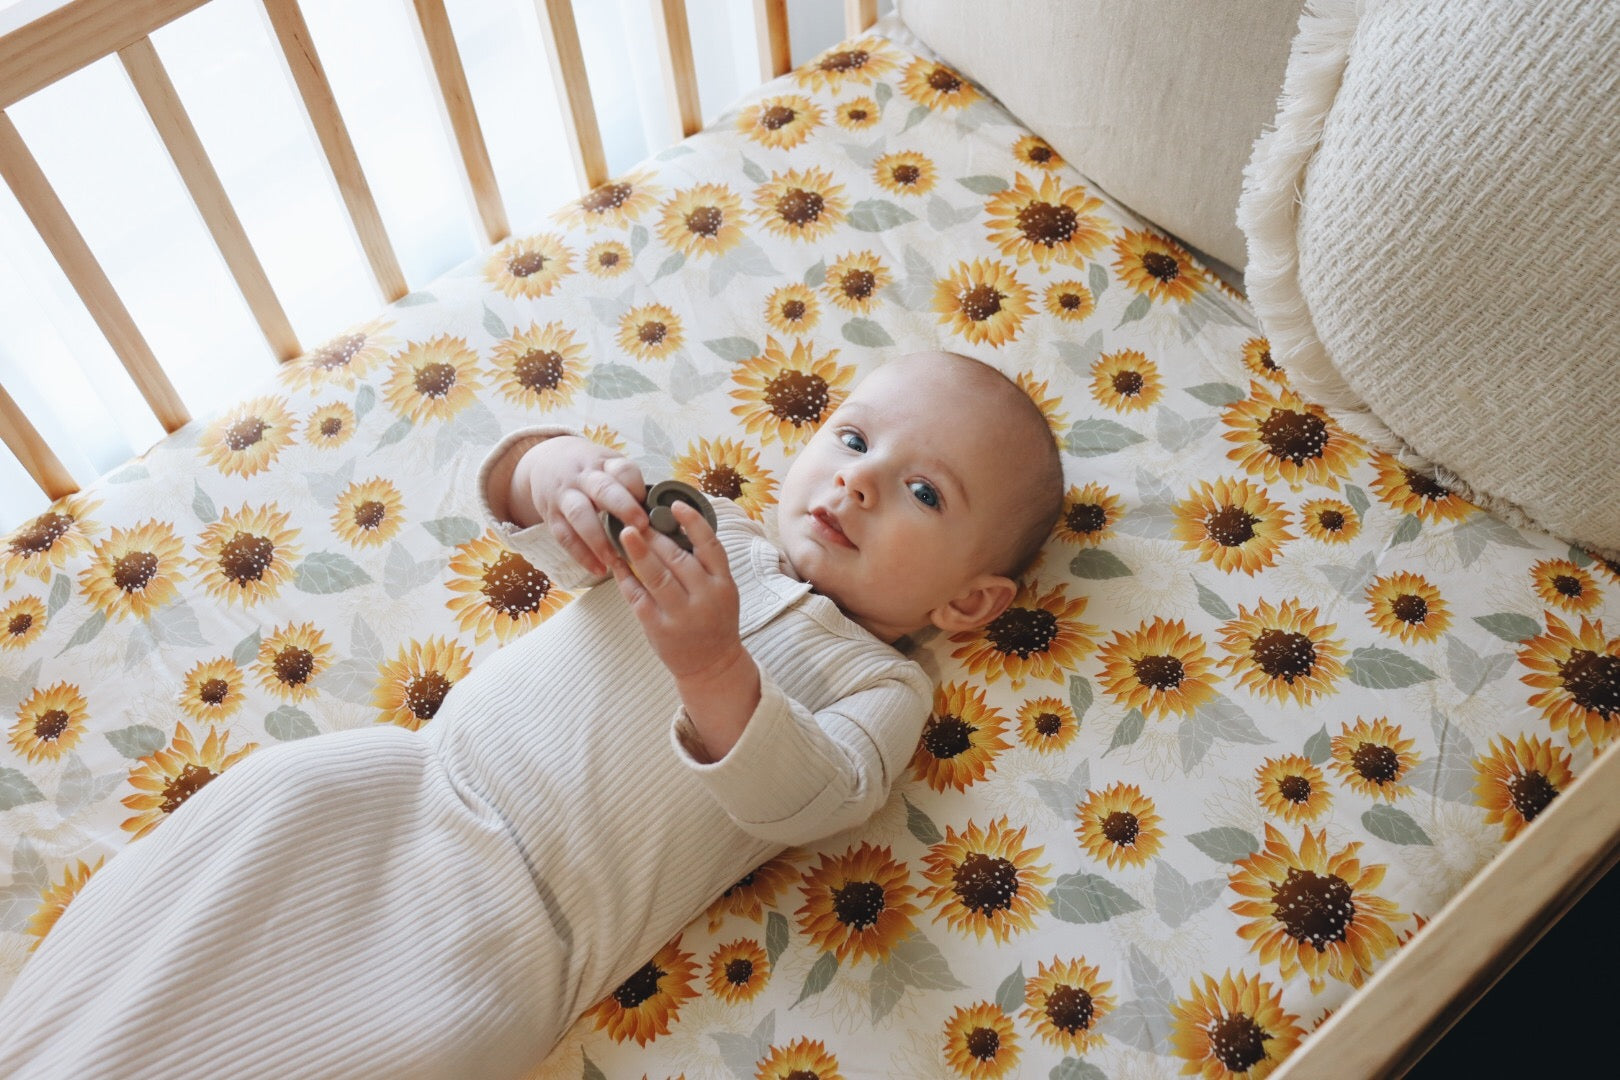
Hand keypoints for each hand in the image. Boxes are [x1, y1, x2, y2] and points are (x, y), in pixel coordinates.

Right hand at [515, 436, 647, 575]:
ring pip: (580, 514)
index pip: (622, 470)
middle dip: (623, 507)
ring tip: (616, 559)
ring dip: (599, 539)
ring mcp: (565, 496)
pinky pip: (564, 536)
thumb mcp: (608, 465)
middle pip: (603, 489)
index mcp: (605, 464)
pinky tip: (598, 569)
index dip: (636, 486)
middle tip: (641, 527)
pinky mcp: (552, 516)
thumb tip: (662, 512)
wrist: (544, 462)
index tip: (648, 503)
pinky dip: (581, 555)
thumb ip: (630, 485)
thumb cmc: (589, 469)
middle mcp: (584, 477)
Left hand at [611, 501, 744, 675]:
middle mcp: (705, 597)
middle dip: (655, 535)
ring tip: (625, 532)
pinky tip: (617, 564)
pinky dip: (626, 579)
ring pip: (657, 576)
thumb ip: (705, 566)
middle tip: (636, 516)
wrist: (713, 666)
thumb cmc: (715, 621)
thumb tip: (672, 530)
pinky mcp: (659, 628)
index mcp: (723, 584)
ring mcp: (681, 615)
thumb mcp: (723, 591)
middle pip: (678, 558)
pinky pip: (638, 597)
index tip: (675, 504)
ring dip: (639, 551)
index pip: (711, 546)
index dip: (693, 522)